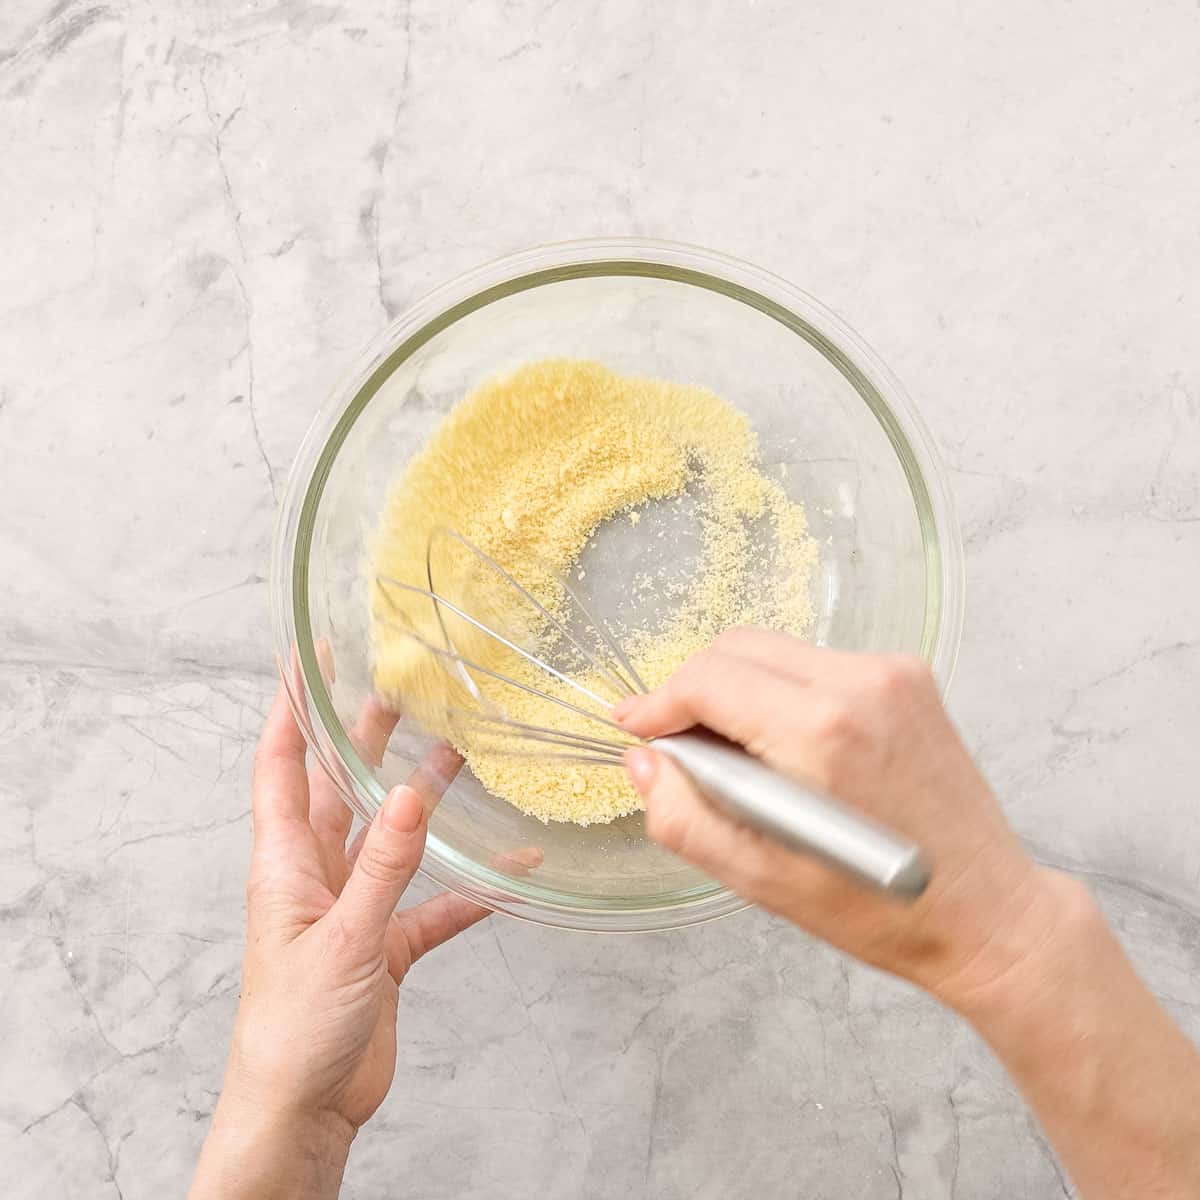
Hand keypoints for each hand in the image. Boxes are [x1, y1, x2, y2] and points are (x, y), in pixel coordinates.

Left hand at [190, 686, 487, 1199]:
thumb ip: (383, 867)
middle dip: (364, 739)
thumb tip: (413, 792)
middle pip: (341, 790)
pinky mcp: (384, 948)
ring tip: (458, 753)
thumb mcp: (342, 939)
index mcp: (285, 865)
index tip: (308, 660)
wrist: (302, 1112)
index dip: (291, 712)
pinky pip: (432, 903)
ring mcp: (352, 910)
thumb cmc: (293, 1030)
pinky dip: (467, 886)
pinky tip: (509, 869)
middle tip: (398, 691)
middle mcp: (316, 876)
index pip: (282, 768)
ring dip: (422, 799)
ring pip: (391, 838)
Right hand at [615, 629, 1058, 1009]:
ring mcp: (891, 672)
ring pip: (773, 651)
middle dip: (693, 692)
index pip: (707, 679)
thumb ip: (681, 814)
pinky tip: (787, 749)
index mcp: (820, 730)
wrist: (988, 912)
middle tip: (680, 748)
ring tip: (737, 757)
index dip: (659, 703)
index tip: (635, 728)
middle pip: (736, 649)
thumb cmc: (878, 910)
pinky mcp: (908, 676)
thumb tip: (644, 761)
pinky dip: (782, 693)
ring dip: (737, 691)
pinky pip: (814, 664)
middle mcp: (859, 682)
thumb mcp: (758, 879)